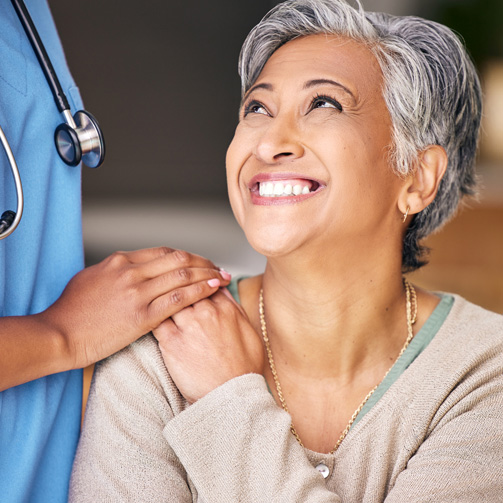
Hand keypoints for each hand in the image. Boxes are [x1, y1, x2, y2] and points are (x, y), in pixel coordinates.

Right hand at [41, 247, 229, 368]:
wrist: (59, 334)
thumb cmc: (70, 311)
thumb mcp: (91, 279)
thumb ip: (116, 271)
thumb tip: (132, 268)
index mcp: (120, 261)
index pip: (163, 252)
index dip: (186, 256)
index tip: (198, 261)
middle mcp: (131, 271)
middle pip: (178, 258)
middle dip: (202, 261)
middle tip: (216, 266)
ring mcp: (138, 292)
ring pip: (183, 275)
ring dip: (207, 273)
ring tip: (222, 276)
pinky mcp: (143, 315)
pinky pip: (180, 298)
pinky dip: (200, 290)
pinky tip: (213, 288)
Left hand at [154, 289, 263, 402]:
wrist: (231, 397)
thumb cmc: (242, 369)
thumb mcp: (249, 332)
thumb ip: (234, 308)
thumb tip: (223, 289)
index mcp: (226, 309)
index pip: (205, 281)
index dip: (196, 280)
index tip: (190, 282)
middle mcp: (207, 313)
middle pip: (186, 285)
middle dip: (178, 284)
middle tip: (169, 287)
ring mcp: (188, 326)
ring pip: (169, 298)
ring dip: (163, 297)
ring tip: (157, 301)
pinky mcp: (171, 342)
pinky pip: (156, 319)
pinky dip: (152, 315)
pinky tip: (150, 316)